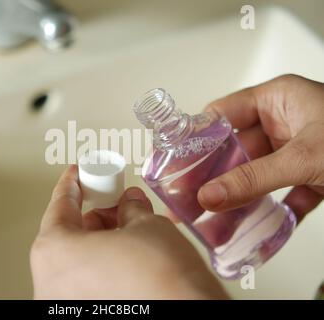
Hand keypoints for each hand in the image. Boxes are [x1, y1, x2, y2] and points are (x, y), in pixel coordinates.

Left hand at [31, 165, 227, 298]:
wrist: (187, 314)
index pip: (59, 205)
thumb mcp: (146, 226)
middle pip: (68, 236)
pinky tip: (127, 256)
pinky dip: (103, 266)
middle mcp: (51, 283)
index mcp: (55, 253)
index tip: (77, 174)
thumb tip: (129, 203)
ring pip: (78, 262)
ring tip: (128, 228)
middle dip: (95, 215)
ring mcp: (65, 304)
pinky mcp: (84, 316)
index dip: (72, 184)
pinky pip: (87, 283)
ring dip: (101, 241)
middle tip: (114, 202)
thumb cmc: (161, 280)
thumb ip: (130, 209)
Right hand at [198, 74, 323, 221]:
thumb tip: (210, 195)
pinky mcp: (314, 176)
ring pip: (257, 177)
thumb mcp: (304, 157)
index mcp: (278, 99)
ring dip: (238, 202)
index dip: (196, 140)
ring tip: (213, 226)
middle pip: (235, 152)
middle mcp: (285, 123)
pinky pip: (283, 195)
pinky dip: (271, 213)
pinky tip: (253, 230)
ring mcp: (298, 150)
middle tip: (187, 203)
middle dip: (212, 181)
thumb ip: (255, 178)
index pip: (222, 115)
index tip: (174, 165)